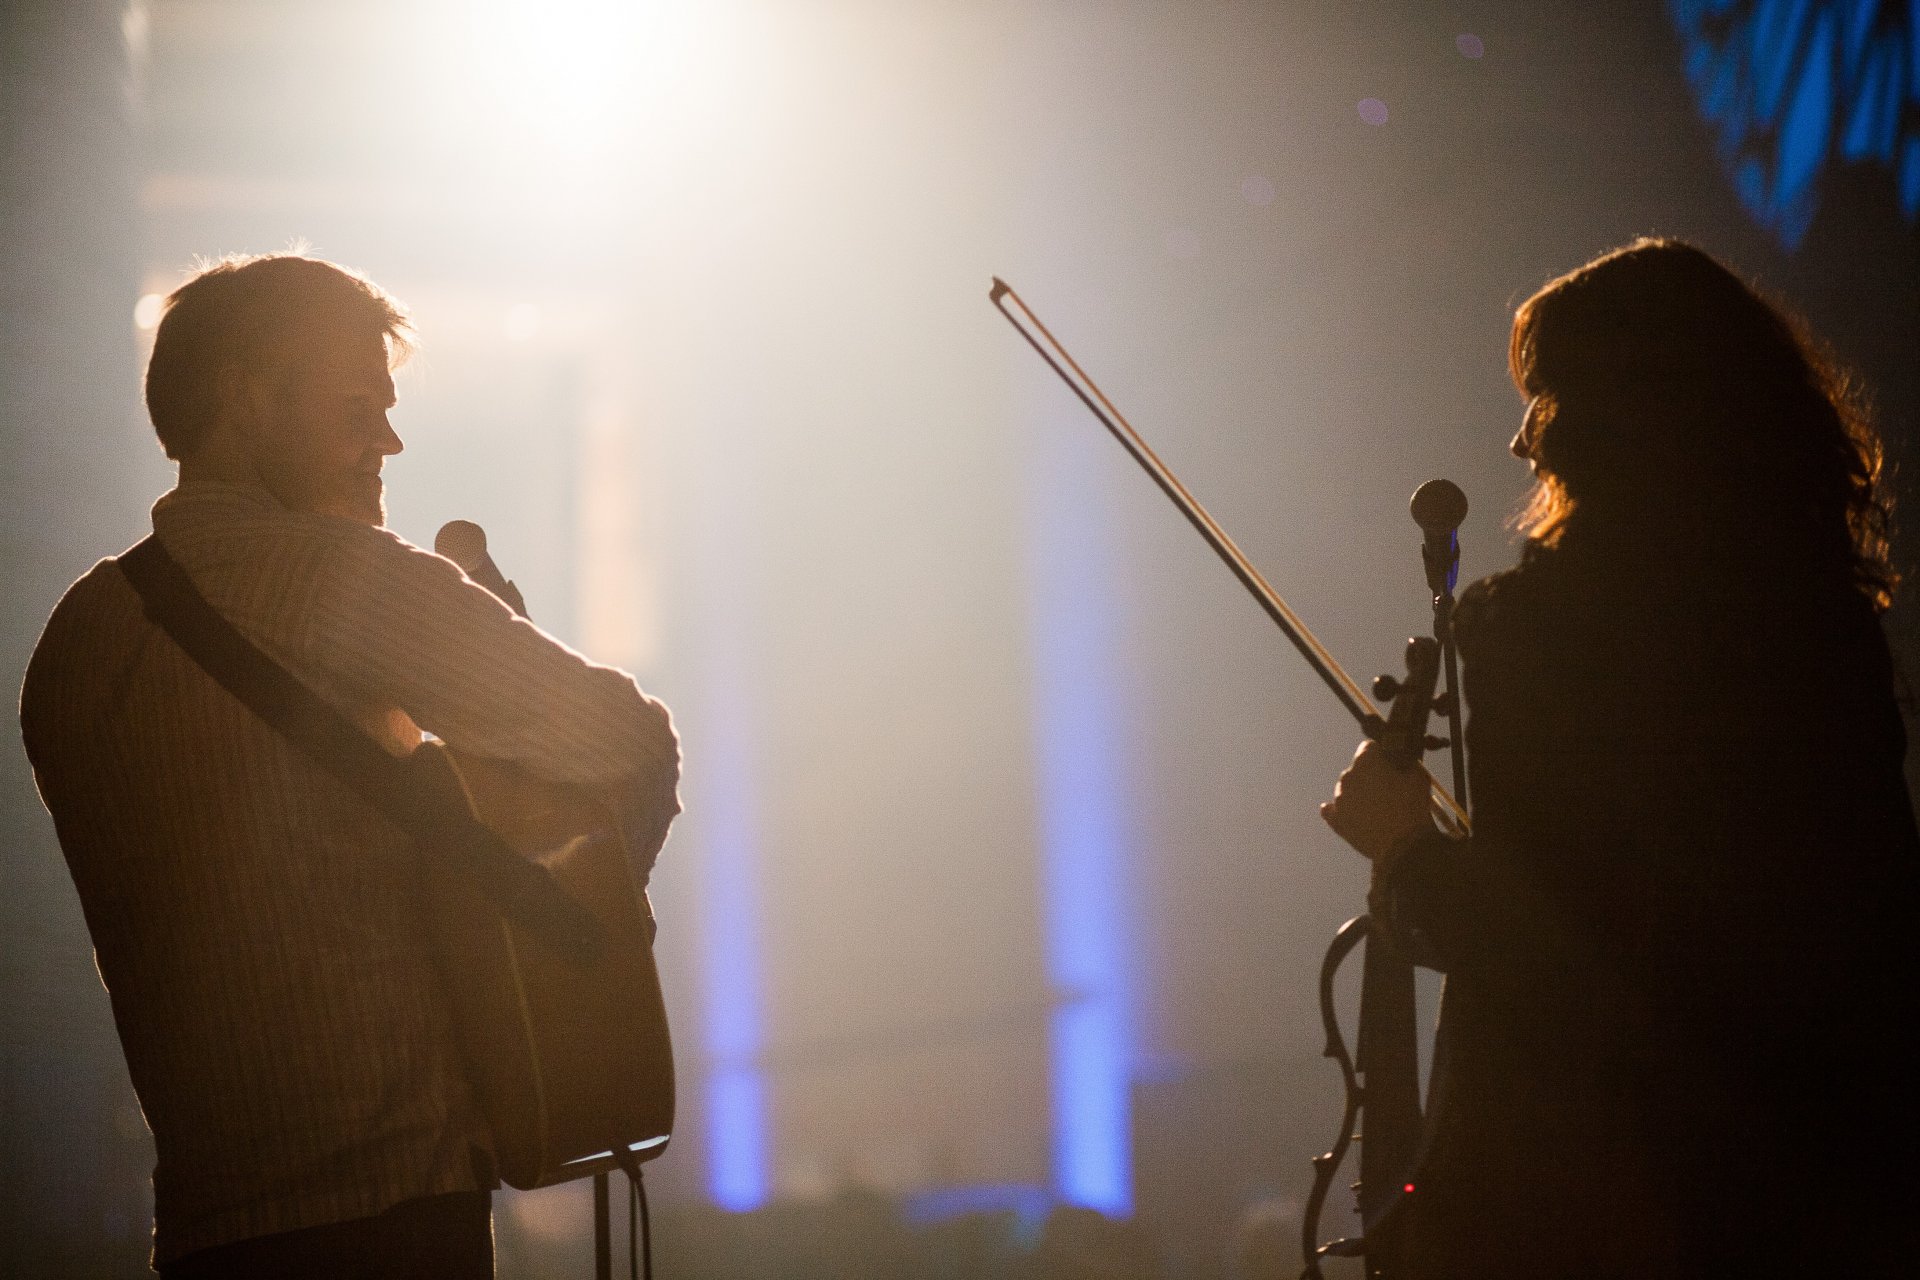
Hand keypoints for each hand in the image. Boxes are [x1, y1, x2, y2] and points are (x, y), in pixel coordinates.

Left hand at [1320, 739, 1433, 860]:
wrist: (1403, 846)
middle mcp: (1347, 776)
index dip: (1381, 754)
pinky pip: (1332, 811)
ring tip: (1377, 808)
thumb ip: (1405, 762)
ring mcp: (1339, 799)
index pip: (1368, 747)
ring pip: (1347, 790)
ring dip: (1359, 794)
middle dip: (1370, 775)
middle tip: (1388, 789)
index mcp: (1365, 761)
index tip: (1390, 764)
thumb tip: (1400, 760)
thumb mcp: (1419, 776)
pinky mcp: (1336, 820)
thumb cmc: (1413, 807)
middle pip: (1357, 769)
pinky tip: (1349, 814)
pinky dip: (1340, 811)